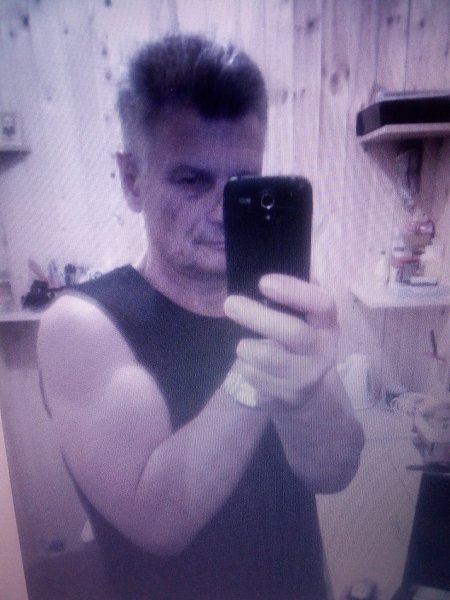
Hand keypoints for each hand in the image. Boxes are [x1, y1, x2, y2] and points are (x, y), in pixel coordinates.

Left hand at [223, 274, 338, 408]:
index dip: (294, 291)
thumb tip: (266, 281)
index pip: (321, 304)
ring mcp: (307, 377)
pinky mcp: (287, 398)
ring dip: (246, 347)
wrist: (307, 395)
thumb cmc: (298, 345)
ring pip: (265, 357)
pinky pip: (254, 376)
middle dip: (257, 316)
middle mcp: (323, 351)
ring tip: (245, 346)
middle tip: (230, 303)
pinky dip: (247, 367)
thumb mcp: (305, 322)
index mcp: (328, 325)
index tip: (263, 283)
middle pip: (292, 332)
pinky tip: (256, 368)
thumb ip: (293, 301)